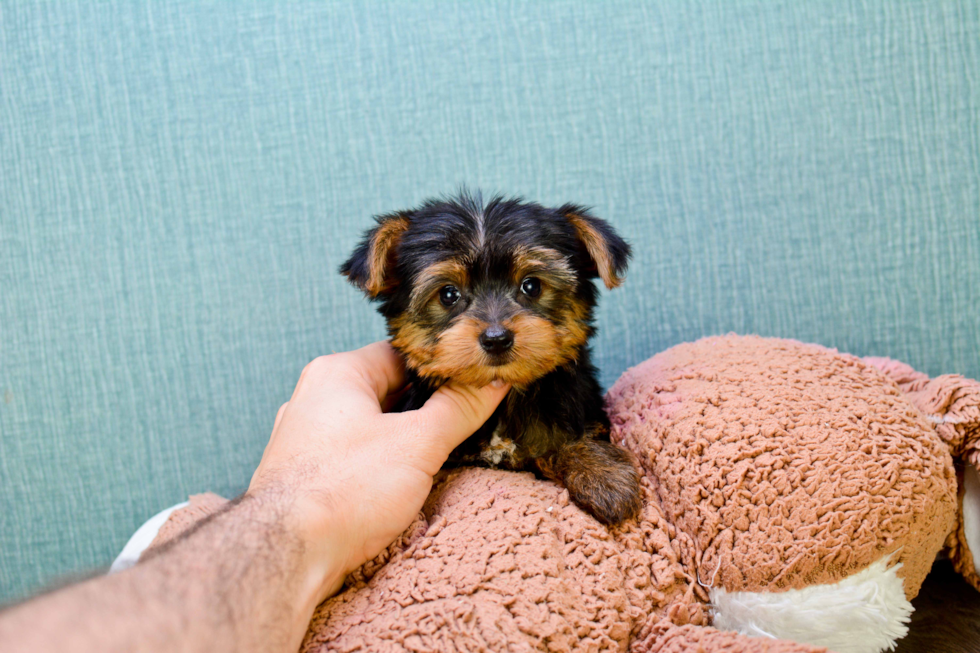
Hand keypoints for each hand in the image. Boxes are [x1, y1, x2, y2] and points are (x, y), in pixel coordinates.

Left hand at [247, 341, 508, 601]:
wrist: (285, 556)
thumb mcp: (418, 444)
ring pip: (370, 426)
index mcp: (337, 374)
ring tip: (436, 457)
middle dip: (425, 409)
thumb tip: (492, 381)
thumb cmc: (344, 489)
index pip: (402, 354)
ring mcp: (305, 438)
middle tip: (463, 423)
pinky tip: (399, 485)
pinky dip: (379, 464)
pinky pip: (353, 456)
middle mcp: (315, 398)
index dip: (442, 369)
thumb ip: (458, 409)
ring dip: (403, 440)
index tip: (474, 385)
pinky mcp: (304, 474)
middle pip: (387, 390)